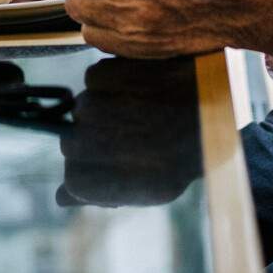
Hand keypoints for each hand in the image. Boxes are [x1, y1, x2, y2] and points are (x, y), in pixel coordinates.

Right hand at [56, 57, 202, 207]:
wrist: (211, 109)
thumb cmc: (182, 155)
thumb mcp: (148, 188)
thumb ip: (102, 193)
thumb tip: (61, 197)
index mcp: (90, 180)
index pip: (73, 177)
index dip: (99, 172)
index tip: (124, 165)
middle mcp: (81, 144)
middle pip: (71, 141)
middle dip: (97, 140)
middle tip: (133, 136)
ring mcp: (89, 106)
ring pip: (83, 107)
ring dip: (105, 110)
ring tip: (141, 112)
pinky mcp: (100, 74)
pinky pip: (94, 80)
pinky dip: (111, 84)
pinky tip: (138, 90)